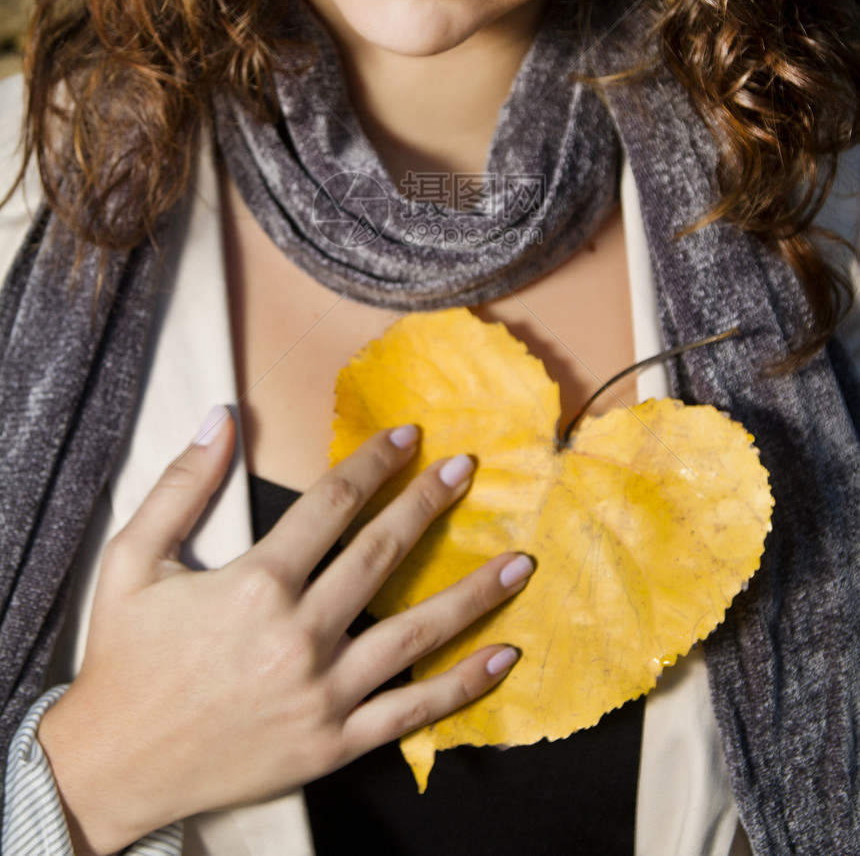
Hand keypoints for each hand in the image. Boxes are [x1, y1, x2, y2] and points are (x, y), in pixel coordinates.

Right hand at [38, 411, 531, 854]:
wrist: (111, 767)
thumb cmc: (124, 660)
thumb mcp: (131, 561)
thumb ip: (181, 486)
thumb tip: (219, 418)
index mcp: (254, 585)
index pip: (332, 504)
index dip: (374, 462)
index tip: (409, 437)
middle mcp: (297, 636)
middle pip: (382, 554)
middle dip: (429, 505)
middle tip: (468, 470)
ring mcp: (321, 695)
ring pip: (414, 634)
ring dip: (473, 594)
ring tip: (519, 561)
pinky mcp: (331, 745)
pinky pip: (410, 714)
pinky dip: (461, 688)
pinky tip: (502, 657)